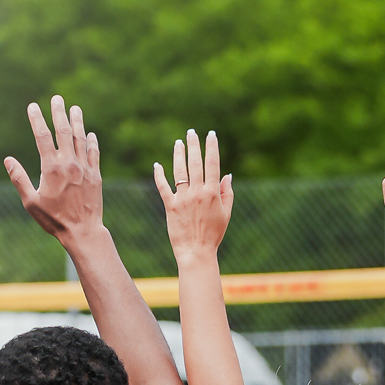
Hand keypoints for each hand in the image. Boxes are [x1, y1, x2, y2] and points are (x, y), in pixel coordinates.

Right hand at [6, 95, 103, 244]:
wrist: (83, 231)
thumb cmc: (53, 219)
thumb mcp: (30, 202)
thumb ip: (19, 179)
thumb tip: (8, 160)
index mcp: (51, 168)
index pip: (42, 136)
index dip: (37, 119)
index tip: (32, 106)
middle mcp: (69, 163)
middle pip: (64, 131)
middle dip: (59, 113)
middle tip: (57, 98)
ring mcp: (84, 168)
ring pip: (81, 138)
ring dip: (77, 121)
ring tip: (75, 108)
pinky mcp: (95, 175)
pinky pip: (94, 153)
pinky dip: (91, 142)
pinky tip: (89, 134)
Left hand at [154, 129, 233, 264]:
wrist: (196, 252)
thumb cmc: (214, 234)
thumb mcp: (226, 213)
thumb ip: (227, 193)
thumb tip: (227, 175)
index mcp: (212, 193)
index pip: (212, 164)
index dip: (211, 147)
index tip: (210, 135)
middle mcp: (197, 192)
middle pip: (195, 163)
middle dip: (193, 145)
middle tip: (191, 132)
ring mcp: (182, 198)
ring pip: (179, 171)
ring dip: (179, 154)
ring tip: (178, 142)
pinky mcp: (170, 206)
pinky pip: (163, 187)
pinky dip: (159, 175)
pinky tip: (157, 164)